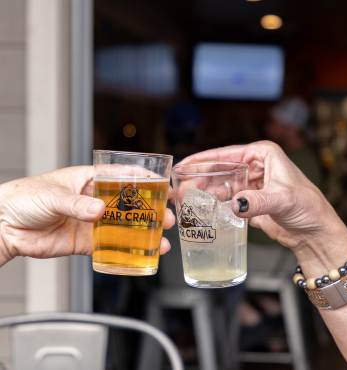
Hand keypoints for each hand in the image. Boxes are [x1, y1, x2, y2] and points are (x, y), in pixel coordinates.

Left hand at [0, 166, 174, 264]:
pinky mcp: (85, 241)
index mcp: (90, 180)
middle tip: (167, 216)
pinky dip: (124, 251)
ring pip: (124, 227)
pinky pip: (109, 246)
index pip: (122, 175)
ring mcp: (92, 222)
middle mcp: (95, 200)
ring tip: (162, 239)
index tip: (163, 185)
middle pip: (130, 204)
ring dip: (144, 233)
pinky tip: (139, 254)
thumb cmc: (25, 198)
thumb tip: (98, 211)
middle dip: (151, 210)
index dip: (145, 179)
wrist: (5, 226)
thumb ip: (76, 204)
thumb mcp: (52, 195)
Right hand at [181, 141, 346, 271]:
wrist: (314, 233)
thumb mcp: (283, 199)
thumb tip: (235, 204)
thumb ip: (258, 201)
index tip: (183, 164)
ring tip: (185, 197)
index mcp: (263, 155)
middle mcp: (255, 166)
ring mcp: (251, 184)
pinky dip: (214, 202)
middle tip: (180, 185)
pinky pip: (227, 199)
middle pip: (220, 168)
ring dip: (204, 190)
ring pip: (221, 184)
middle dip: (199, 176)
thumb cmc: (308, 208)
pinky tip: (202, 206)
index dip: (202, 159)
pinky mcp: (249, 201)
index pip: (226, 154)